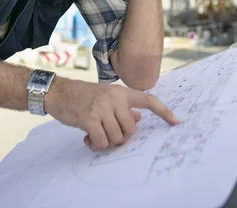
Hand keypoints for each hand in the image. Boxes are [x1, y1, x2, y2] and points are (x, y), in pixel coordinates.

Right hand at [44, 78, 178, 151]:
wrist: (59, 92)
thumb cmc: (83, 96)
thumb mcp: (106, 97)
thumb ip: (123, 107)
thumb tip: (139, 119)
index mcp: (121, 92)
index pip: (148, 100)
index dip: (163, 112)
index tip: (176, 122)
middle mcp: (114, 97)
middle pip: (130, 129)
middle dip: (119, 136)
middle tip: (106, 131)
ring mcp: (102, 107)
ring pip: (117, 138)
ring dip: (106, 141)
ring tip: (95, 133)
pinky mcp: (90, 118)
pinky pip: (102, 142)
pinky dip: (96, 145)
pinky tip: (88, 137)